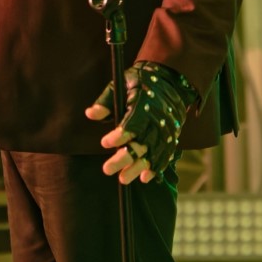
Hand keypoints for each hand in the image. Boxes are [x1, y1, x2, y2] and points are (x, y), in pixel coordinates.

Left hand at [85, 62, 191, 184]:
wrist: (170, 82)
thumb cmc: (140, 83)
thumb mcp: (121, 84)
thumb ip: (105, 101)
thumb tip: (90, 114)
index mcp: (143, 105)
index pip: (132, 124)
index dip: (119, 136)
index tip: (104, 143)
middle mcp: (156, 121)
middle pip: (140, 144)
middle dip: (123, 158)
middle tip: (106, 170)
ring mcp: (165, 131)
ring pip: (151, 154)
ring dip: (137, 168)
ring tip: (123, 179)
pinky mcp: (171, 137)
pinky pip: (165, 156)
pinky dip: (156, 167)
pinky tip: (144, 178)